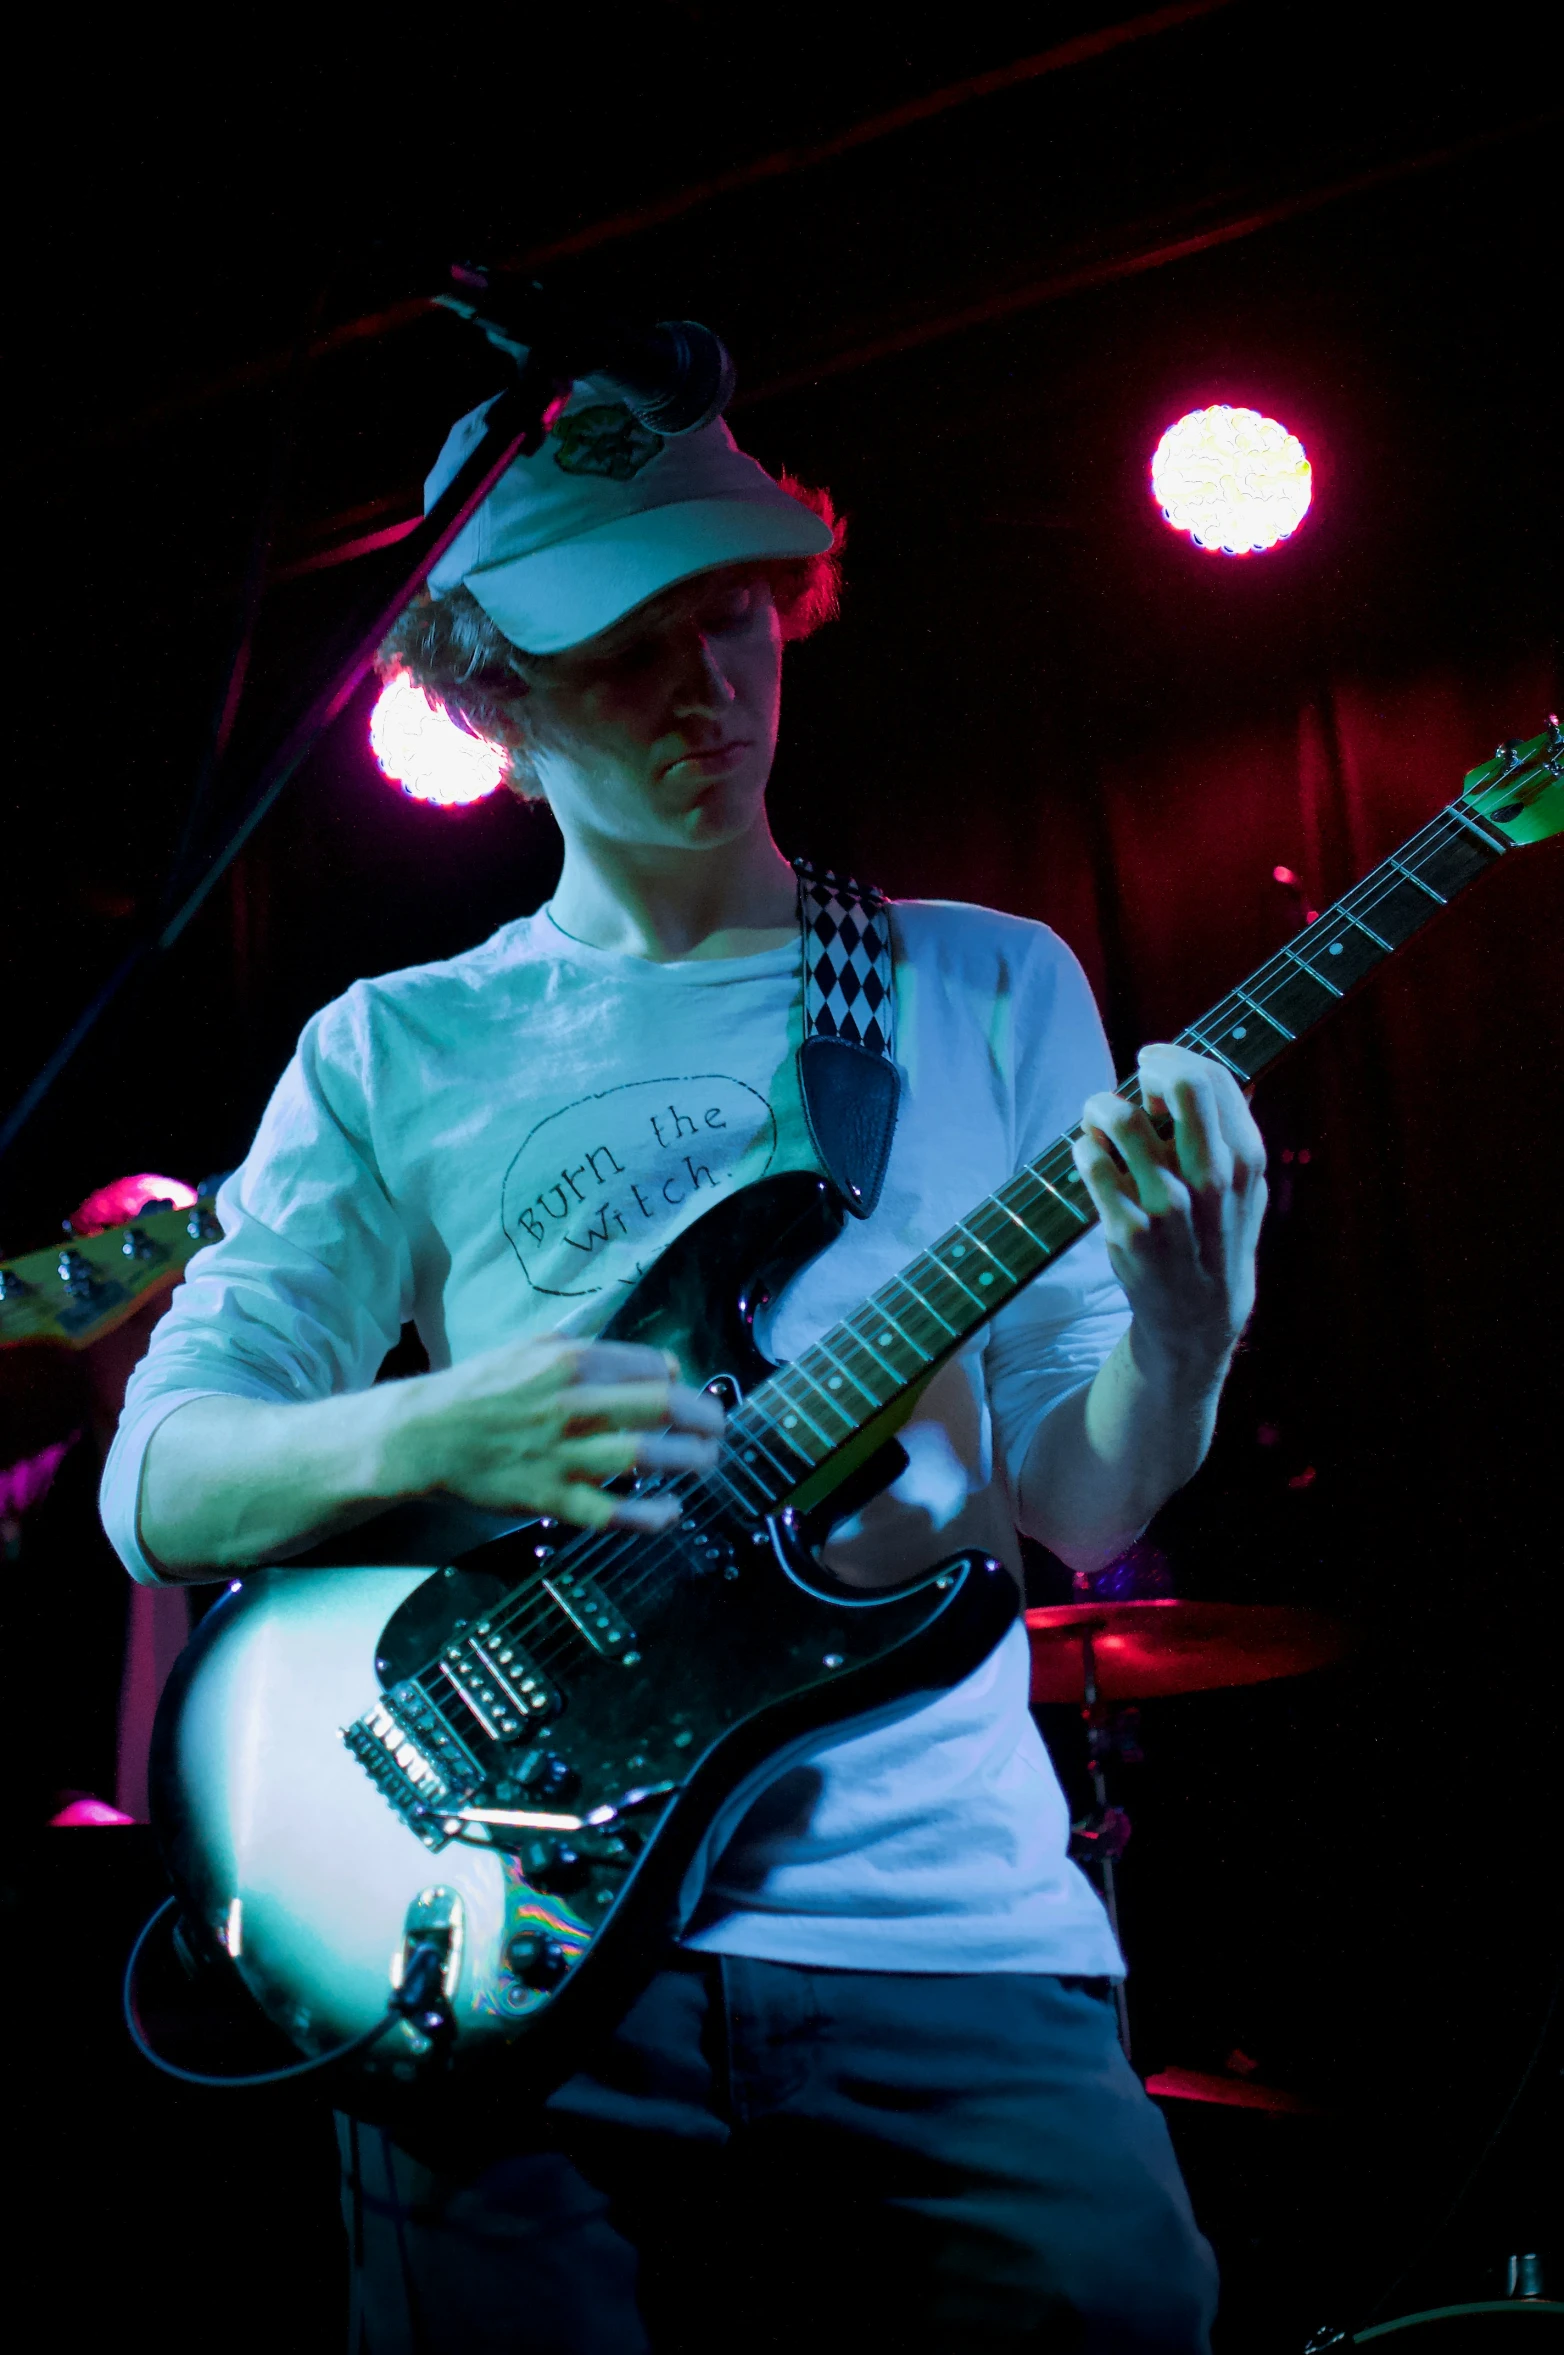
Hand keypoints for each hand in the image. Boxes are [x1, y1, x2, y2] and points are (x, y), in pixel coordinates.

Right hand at [391, 1336, 723, 1532]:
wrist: (422, 1436)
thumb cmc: (479, 1390)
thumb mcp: (533, 1348)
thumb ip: (594, 1350)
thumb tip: (660, 1364)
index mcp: (570, 1362)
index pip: (651, 1367)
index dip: (680, 1381)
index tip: (689, 1394)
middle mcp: (572, 1404)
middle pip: (661, 1407)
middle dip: (703, 1417)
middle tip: (716, 1426)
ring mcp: (562, 1454)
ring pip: (645, 1457)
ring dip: (689, 1460)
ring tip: (706, 1461)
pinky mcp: (550, 1498)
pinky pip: (611, 1512)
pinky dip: (648, 1515)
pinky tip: (671, 1512)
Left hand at [1071, 1044, 1267, 1373]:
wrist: (1199, 1315)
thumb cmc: (1218, 1235)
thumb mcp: (1248, 1188)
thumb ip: (1235, 1132)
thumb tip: (1225, 1074)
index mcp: (1246, 1160)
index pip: (1213, 1077)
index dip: (1175, 1056)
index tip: (1154, 1062)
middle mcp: (1212, 1179)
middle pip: (1182, 1084)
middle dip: (1148, 1067)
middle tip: (1133, 1078)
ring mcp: (1168, 1206)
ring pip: (1122, 1118)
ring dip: (1101, 1104)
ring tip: (1098, 1115)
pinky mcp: (1128, 1231)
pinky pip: (1091, 1163)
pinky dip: (1083, 1148)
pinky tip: (1089, 1154)